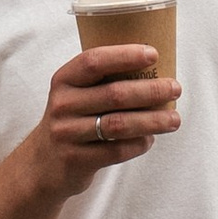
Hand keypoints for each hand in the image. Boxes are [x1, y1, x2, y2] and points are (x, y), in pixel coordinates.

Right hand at [34, 42, 180, 198]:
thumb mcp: (74, 95)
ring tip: (175, 119)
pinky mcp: (76, 160)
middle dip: (151, 90)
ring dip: (153, 120)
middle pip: (114, 94)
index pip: (94, 61)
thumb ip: (102, 82)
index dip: (125, 55)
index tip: (153, 54)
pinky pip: (117, 150)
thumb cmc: (71, 120)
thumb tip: (155, 71)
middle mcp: (62, 104)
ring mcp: (67, 133)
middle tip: (175, 88)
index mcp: (64, 80)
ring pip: (119, 124)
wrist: (42, 164)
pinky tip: (150, 139)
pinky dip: (139, 144)